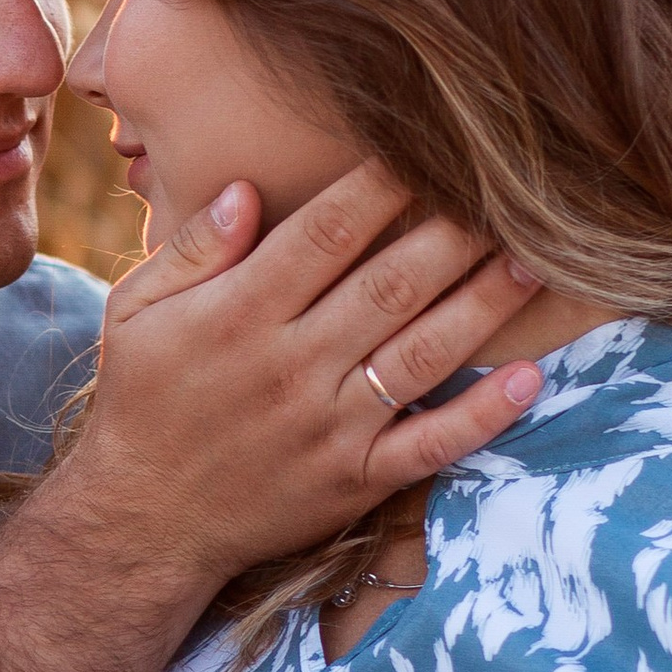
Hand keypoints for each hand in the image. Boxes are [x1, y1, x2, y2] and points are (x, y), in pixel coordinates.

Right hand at [65, 166, 541, 591]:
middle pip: (391, 285)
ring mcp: (328, 426)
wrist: (144, 522)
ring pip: (422, 355)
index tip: (426, 149)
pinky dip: (482, 416)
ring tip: (536, 262)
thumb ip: (191, 249)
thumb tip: (249, 189)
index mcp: (238, 314)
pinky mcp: (354, 480)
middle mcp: (291, 365)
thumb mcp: (135, 313)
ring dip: (485, 306)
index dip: (381, 186)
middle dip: (455, 233)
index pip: (325, 234)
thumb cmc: (144, 402)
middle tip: (511, 191)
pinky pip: (428, 446)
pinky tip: (529, 379)